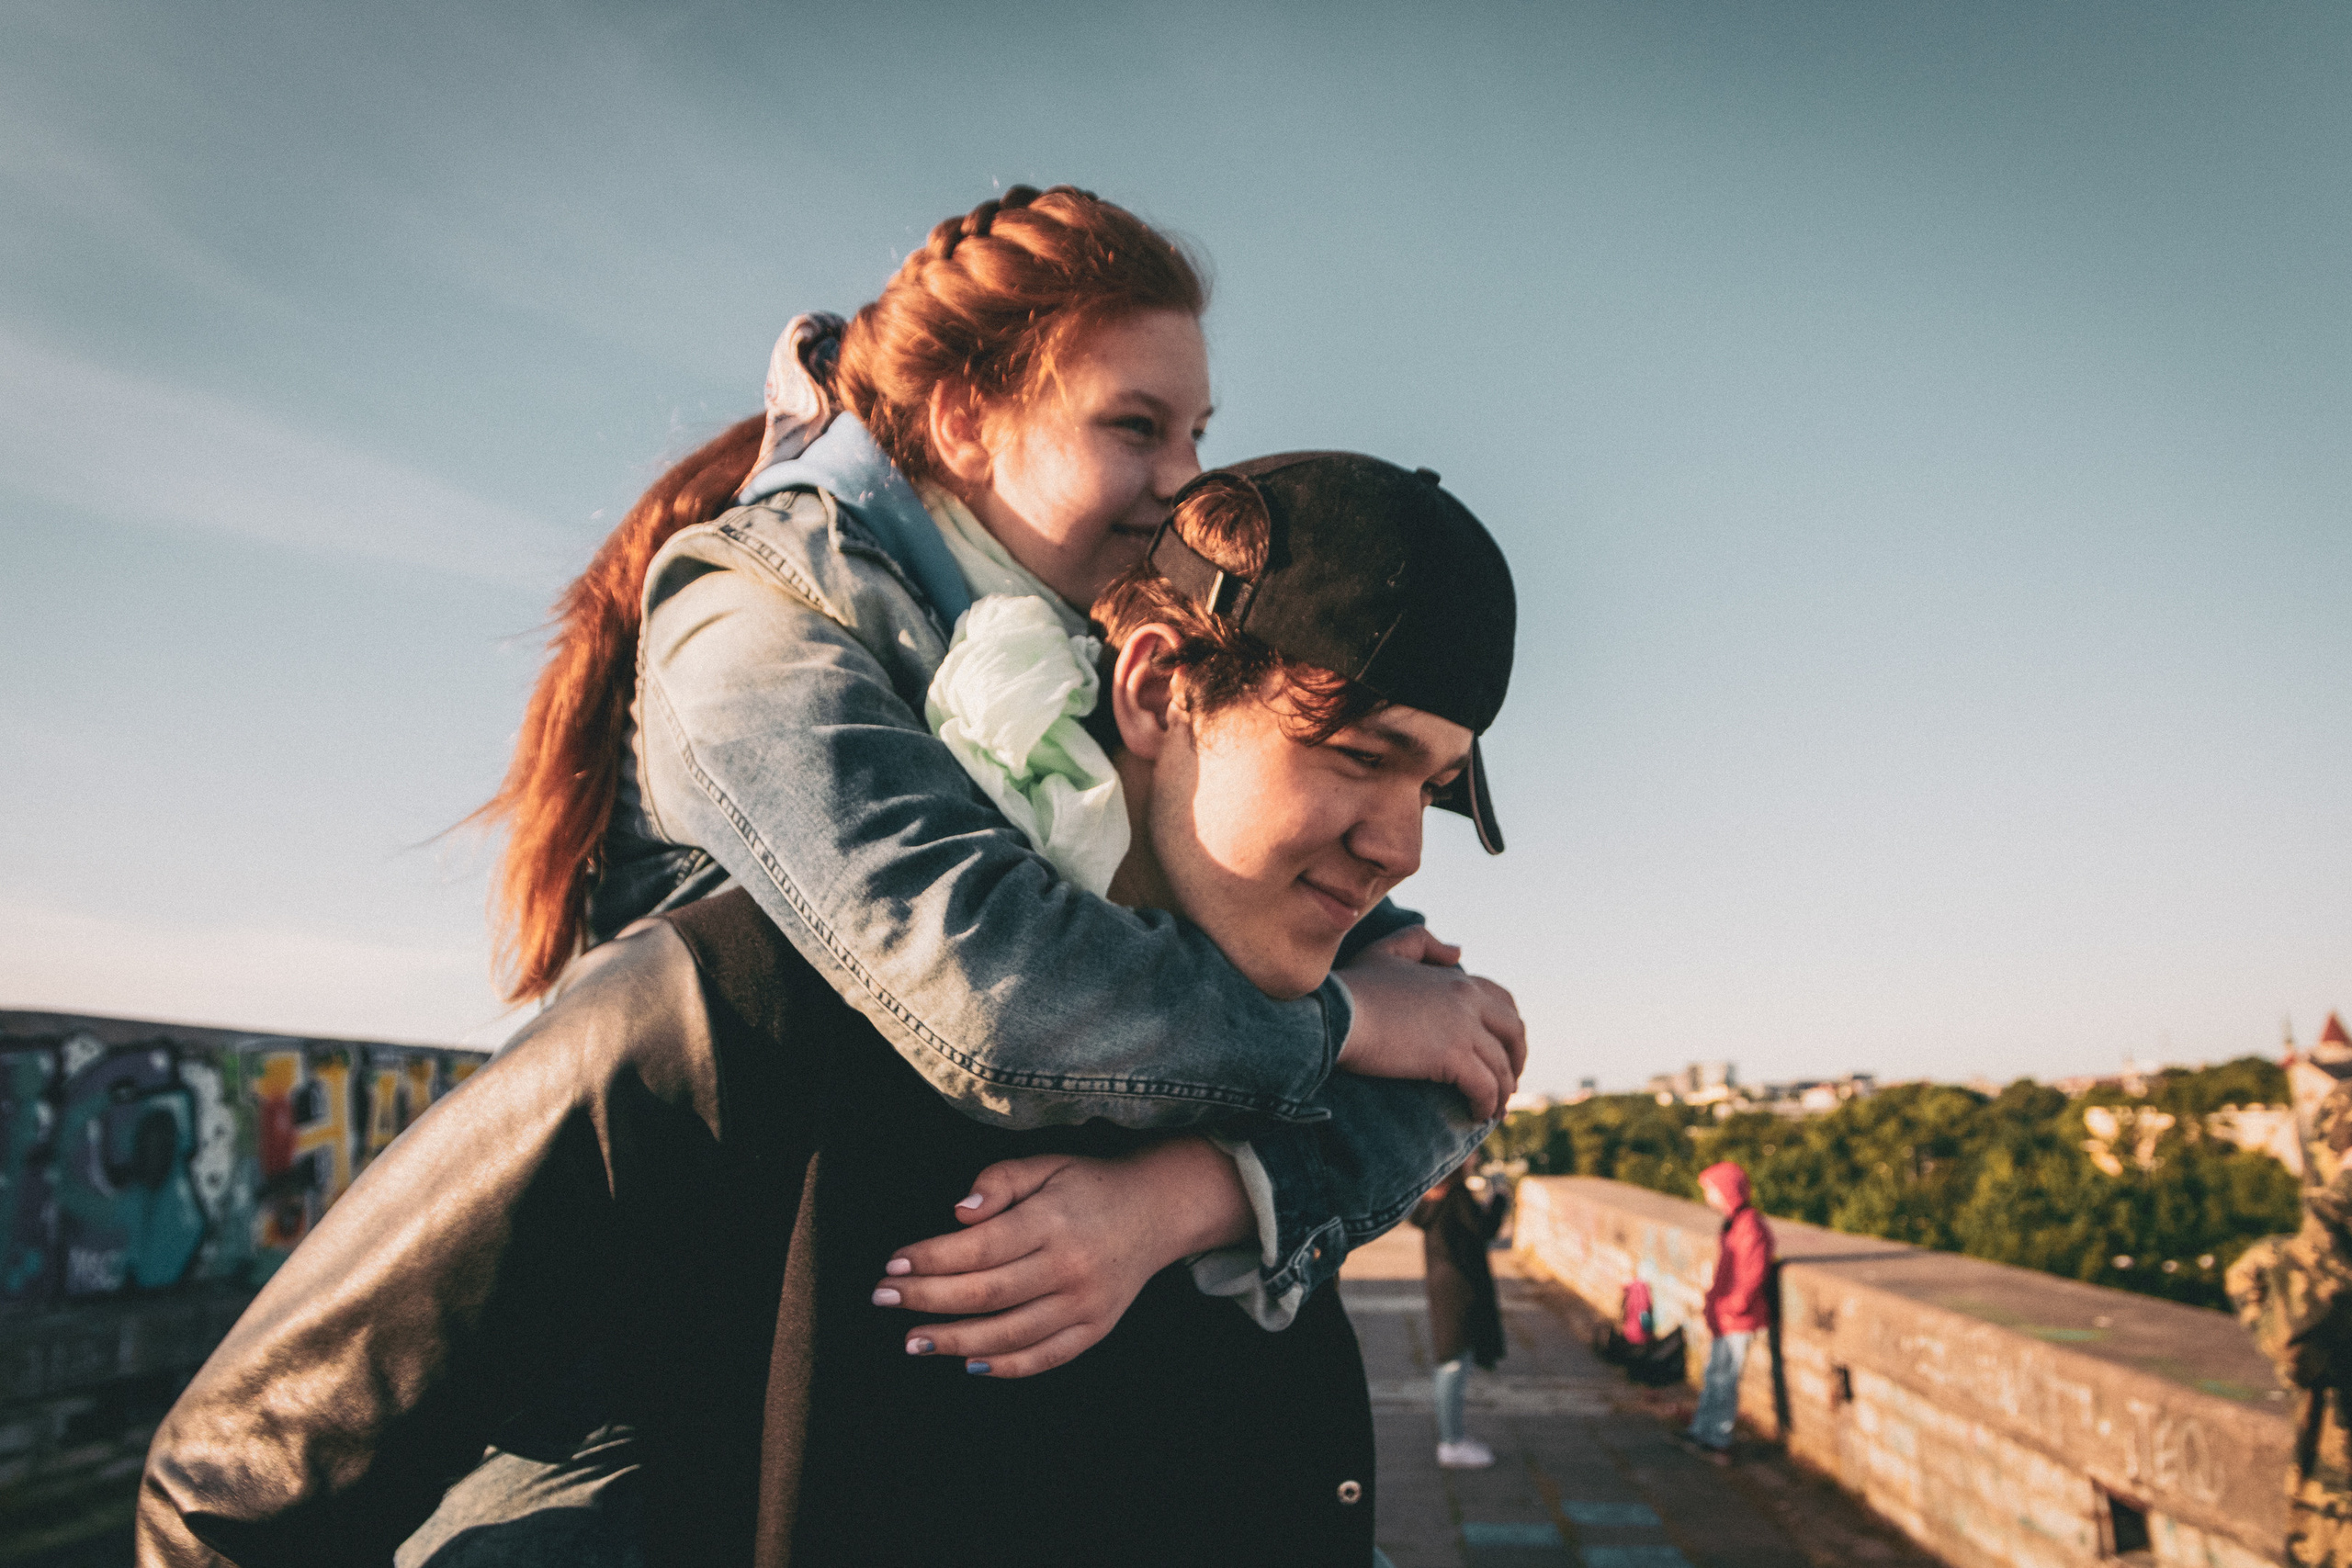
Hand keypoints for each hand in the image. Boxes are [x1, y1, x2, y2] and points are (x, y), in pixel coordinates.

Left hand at [872, 1137, 1253, 1378]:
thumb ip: (999, 1181)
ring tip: (912, 1342)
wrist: (1157, 1211)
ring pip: (1010, 1333)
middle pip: (986, 1293)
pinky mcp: (1095, 1329)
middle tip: (883, 1299)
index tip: (892, 1263)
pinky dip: (1005, 1366)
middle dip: (927, 1299)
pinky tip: (967, 1362)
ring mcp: (1085, 1304)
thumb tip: (958, 1212)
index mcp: (1053, 1221)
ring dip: (954, 1341)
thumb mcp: (1045, 1164)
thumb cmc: (1087, 1185)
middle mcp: (1070, 1266)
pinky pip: (1044, 1357)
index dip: (930, 1258)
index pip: (979, 1248)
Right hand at [1335, 925, 1524, 1118]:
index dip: (1509, 1030)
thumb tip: (1459, 954)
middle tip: (1507, 1084)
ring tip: (1493, 1110)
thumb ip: (1423, 942)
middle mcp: (1469, 1001)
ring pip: (1501, 1066)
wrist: (1336, 1014)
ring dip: (1502, 1091)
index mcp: (1458, 980)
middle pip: (1514, 1033)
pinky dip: (1486, 1103)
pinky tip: (1477, 1114)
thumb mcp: (1387, 950)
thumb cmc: (1353, 986)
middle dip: (1516, 1061)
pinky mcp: (1452, 1057)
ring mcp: (1463, 1029)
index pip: (1503, 1002)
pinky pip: (1485, 1086)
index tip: (1503, 1051)